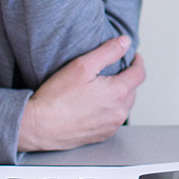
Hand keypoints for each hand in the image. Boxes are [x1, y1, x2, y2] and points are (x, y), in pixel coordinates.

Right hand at [17, 36, 144, 151]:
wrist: (39, 127)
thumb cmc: (57, 98)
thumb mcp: (82, 66)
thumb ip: (107, 52)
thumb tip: (125, 42)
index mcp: (118, 93)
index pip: (139, 74)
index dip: (137, 62)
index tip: (133, 57)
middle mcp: (118, 112)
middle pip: (133, 90)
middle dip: (127, 78)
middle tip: (115, 70)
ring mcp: (111, 126)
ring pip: (124, 106)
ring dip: (120, 95)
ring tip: (103, 87)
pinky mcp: (101, 136)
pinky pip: (113, 120)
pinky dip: (110, 110)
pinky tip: (95, 104)